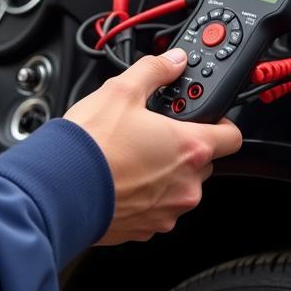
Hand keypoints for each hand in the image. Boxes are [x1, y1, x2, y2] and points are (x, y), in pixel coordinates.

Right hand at [65, 48, 241, 243]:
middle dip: (182, 147)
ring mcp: (168, 211)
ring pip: (179, 187)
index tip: (205, 118)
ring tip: (130, 157)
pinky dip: (144, 195)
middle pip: (203, 162)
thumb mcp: (121, 91)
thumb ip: (155, 71)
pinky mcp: (147, 229)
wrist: (58, 189)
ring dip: (163, 173)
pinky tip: (120, 179)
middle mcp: (187, 185)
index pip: (232, 136)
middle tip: (153, 133)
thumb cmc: (91, 146)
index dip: (221, 123)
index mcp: (190, 148)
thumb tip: (172, 61)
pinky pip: (156, 208)